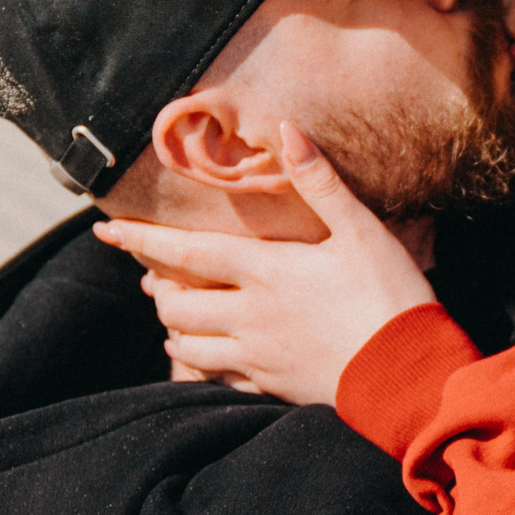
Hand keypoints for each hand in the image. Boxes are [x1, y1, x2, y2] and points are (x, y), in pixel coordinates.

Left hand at [93, 123, 439, 403]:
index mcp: (264, 272)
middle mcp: (249, 316)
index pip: (184, 252)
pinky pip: (217, 380)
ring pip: (188, 347)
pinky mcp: (272, 386)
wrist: (408, 376)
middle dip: (157, 289)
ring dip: (174, 328)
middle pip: (176, 305)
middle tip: (153, 276)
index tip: (105, 231)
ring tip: (174, 315)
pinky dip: (201, 366)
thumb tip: (286, 128)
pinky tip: (208, 358)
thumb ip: (320, 181)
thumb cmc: (389, 296)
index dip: (140, 241)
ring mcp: (257, 356)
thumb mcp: (361, 230)